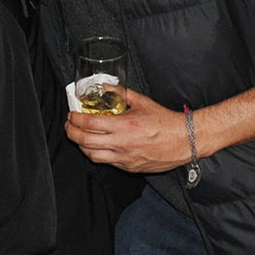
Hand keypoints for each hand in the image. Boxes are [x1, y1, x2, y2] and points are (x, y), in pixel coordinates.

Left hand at [65, 87, 192, 173]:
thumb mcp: (141, 101)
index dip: (75, 119)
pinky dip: (99, 154)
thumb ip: (120, 93)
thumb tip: (105, 87)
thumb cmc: (164, 121)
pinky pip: (109, 163)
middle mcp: (121, 144)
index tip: (72, 115)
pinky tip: (99, 147)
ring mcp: (125, 158)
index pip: (89, 123)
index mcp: (123, 126)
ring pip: (93, 156)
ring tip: (80, 138)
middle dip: (72, 133)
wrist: (184, 141)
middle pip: (85, 142)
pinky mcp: (130, 167)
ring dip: (83, 147)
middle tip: (70, 127)